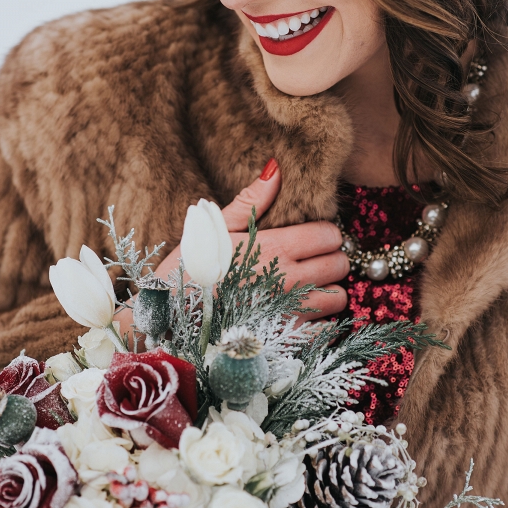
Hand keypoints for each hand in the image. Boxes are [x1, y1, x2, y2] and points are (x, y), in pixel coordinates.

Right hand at [114, 159, 348, 336]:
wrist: (168, 319)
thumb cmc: (190, 269)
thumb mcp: (215, 228)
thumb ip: (252, 199)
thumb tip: (276, 167)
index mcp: (275, 247)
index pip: (329, 234)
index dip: (324, 233)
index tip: (312, 237)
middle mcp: (289, 279)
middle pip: (339, 264)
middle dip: (330, 259)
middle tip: (312, 261)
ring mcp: (290, 312)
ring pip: (338, 298)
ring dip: (329, 291)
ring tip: (308, 287)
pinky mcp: (285, 340)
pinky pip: (324, 330)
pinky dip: (319, 322)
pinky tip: (299, 314)